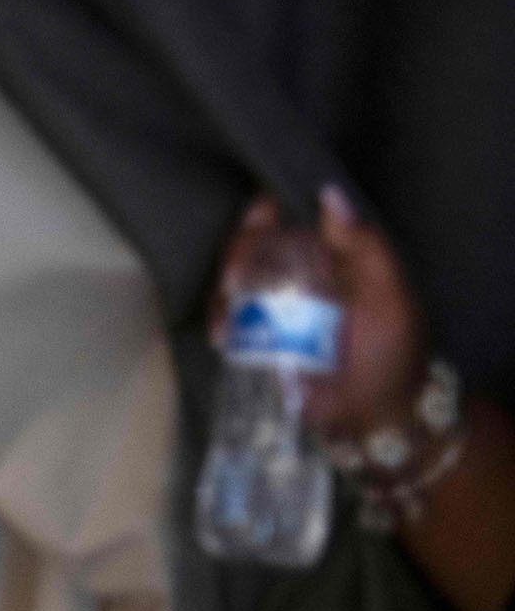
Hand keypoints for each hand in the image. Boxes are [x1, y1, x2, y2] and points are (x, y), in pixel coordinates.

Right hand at [209, 186, 429, 436]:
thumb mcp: (389, 297)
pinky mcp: (258, 342)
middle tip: (233, 280)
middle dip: (236, 255)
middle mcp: (300, 278)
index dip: (267, 213)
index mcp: (333, 258)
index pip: (292, 218)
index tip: (257, 223)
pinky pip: (228, 322)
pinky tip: (221, 335)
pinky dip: (219, 323)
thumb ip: (365, 247)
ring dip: (221, 292)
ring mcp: (275, 310)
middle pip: (253, 246)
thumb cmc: (391, 355)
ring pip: (233, 282)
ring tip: (225, 314)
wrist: (375, 417)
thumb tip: (328, 193)